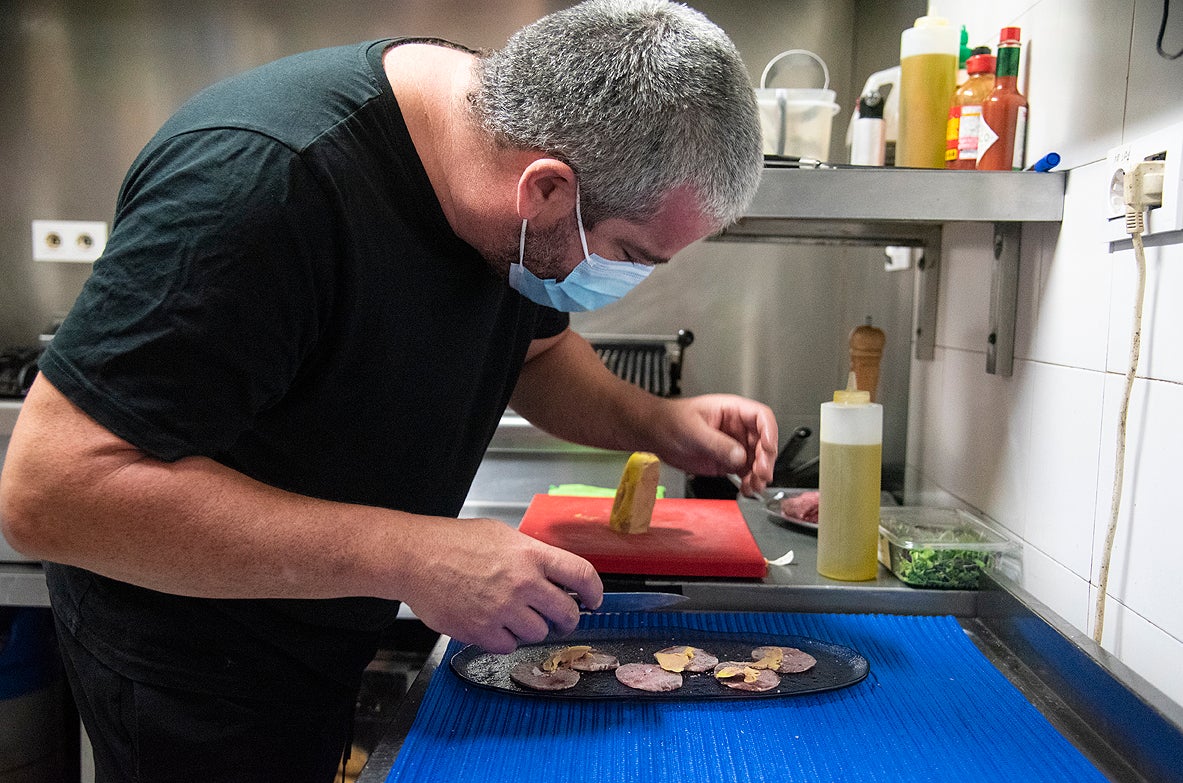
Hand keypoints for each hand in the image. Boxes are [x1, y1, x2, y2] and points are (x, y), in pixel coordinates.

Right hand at [398, 517, 602, 653]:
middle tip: (560, 618)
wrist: (416, 558)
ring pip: (538, 633)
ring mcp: (503, 609)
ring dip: (531, 628)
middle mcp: (523, 582)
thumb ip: (531, 556)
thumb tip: (553, 575)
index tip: (594, 600)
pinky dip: (504, 639)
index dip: (594, 592)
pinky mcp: (482, 631)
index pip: (581, 575)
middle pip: (567, 613)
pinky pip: (509, 646)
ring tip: (513, 615)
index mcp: (531, 554)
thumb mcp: (502, 535)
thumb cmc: (454, 542)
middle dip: (567, 619)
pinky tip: (492, 623)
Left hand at [653, 394, 777, 495]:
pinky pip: (746, 472)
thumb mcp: (693, 430)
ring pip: (757, 459)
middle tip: (761, 473)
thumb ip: (717, 443)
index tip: (768, 448)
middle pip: (764, 441)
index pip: (761, 417)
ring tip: (754, 486)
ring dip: (759, 474)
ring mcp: (733, 445)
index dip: (769, 432)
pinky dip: (749, 481)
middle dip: (765, 459)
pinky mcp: (727, 461)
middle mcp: (737, 427)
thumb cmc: (670, 421)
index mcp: (732, 410)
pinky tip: (747, 488)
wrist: (655, 434)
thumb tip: (739, 456)